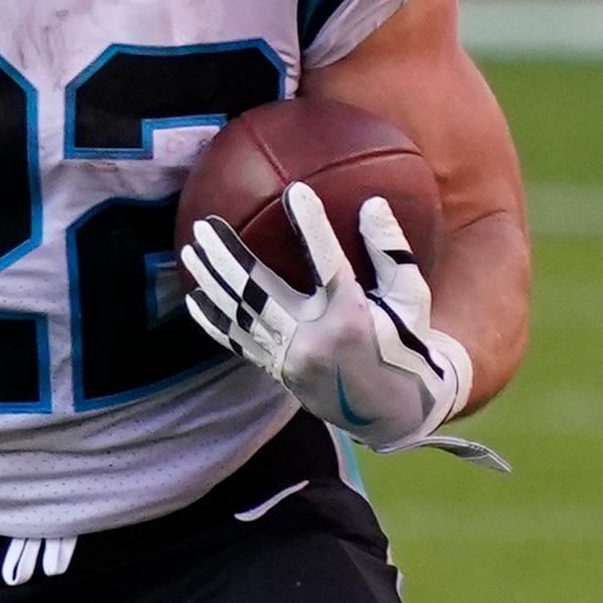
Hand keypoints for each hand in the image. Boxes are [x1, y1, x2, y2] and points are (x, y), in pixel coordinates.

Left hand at [183, 183, 475, 454]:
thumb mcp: (411, 297)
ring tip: (191, 249)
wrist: (393, 409)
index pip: (327, 263)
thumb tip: (371, 203)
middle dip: (226, 255)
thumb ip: (391, 251)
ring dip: (211, 280)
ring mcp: (290, 359)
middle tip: (205, 223)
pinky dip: (213, 320)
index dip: (311, 226)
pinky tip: (193, 297)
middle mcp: (313, 340)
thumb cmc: (405, 344)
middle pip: (258, 291)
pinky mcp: (278, 372)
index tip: (294, 192)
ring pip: (240, 315)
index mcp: (351, 318)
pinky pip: (238, 343)